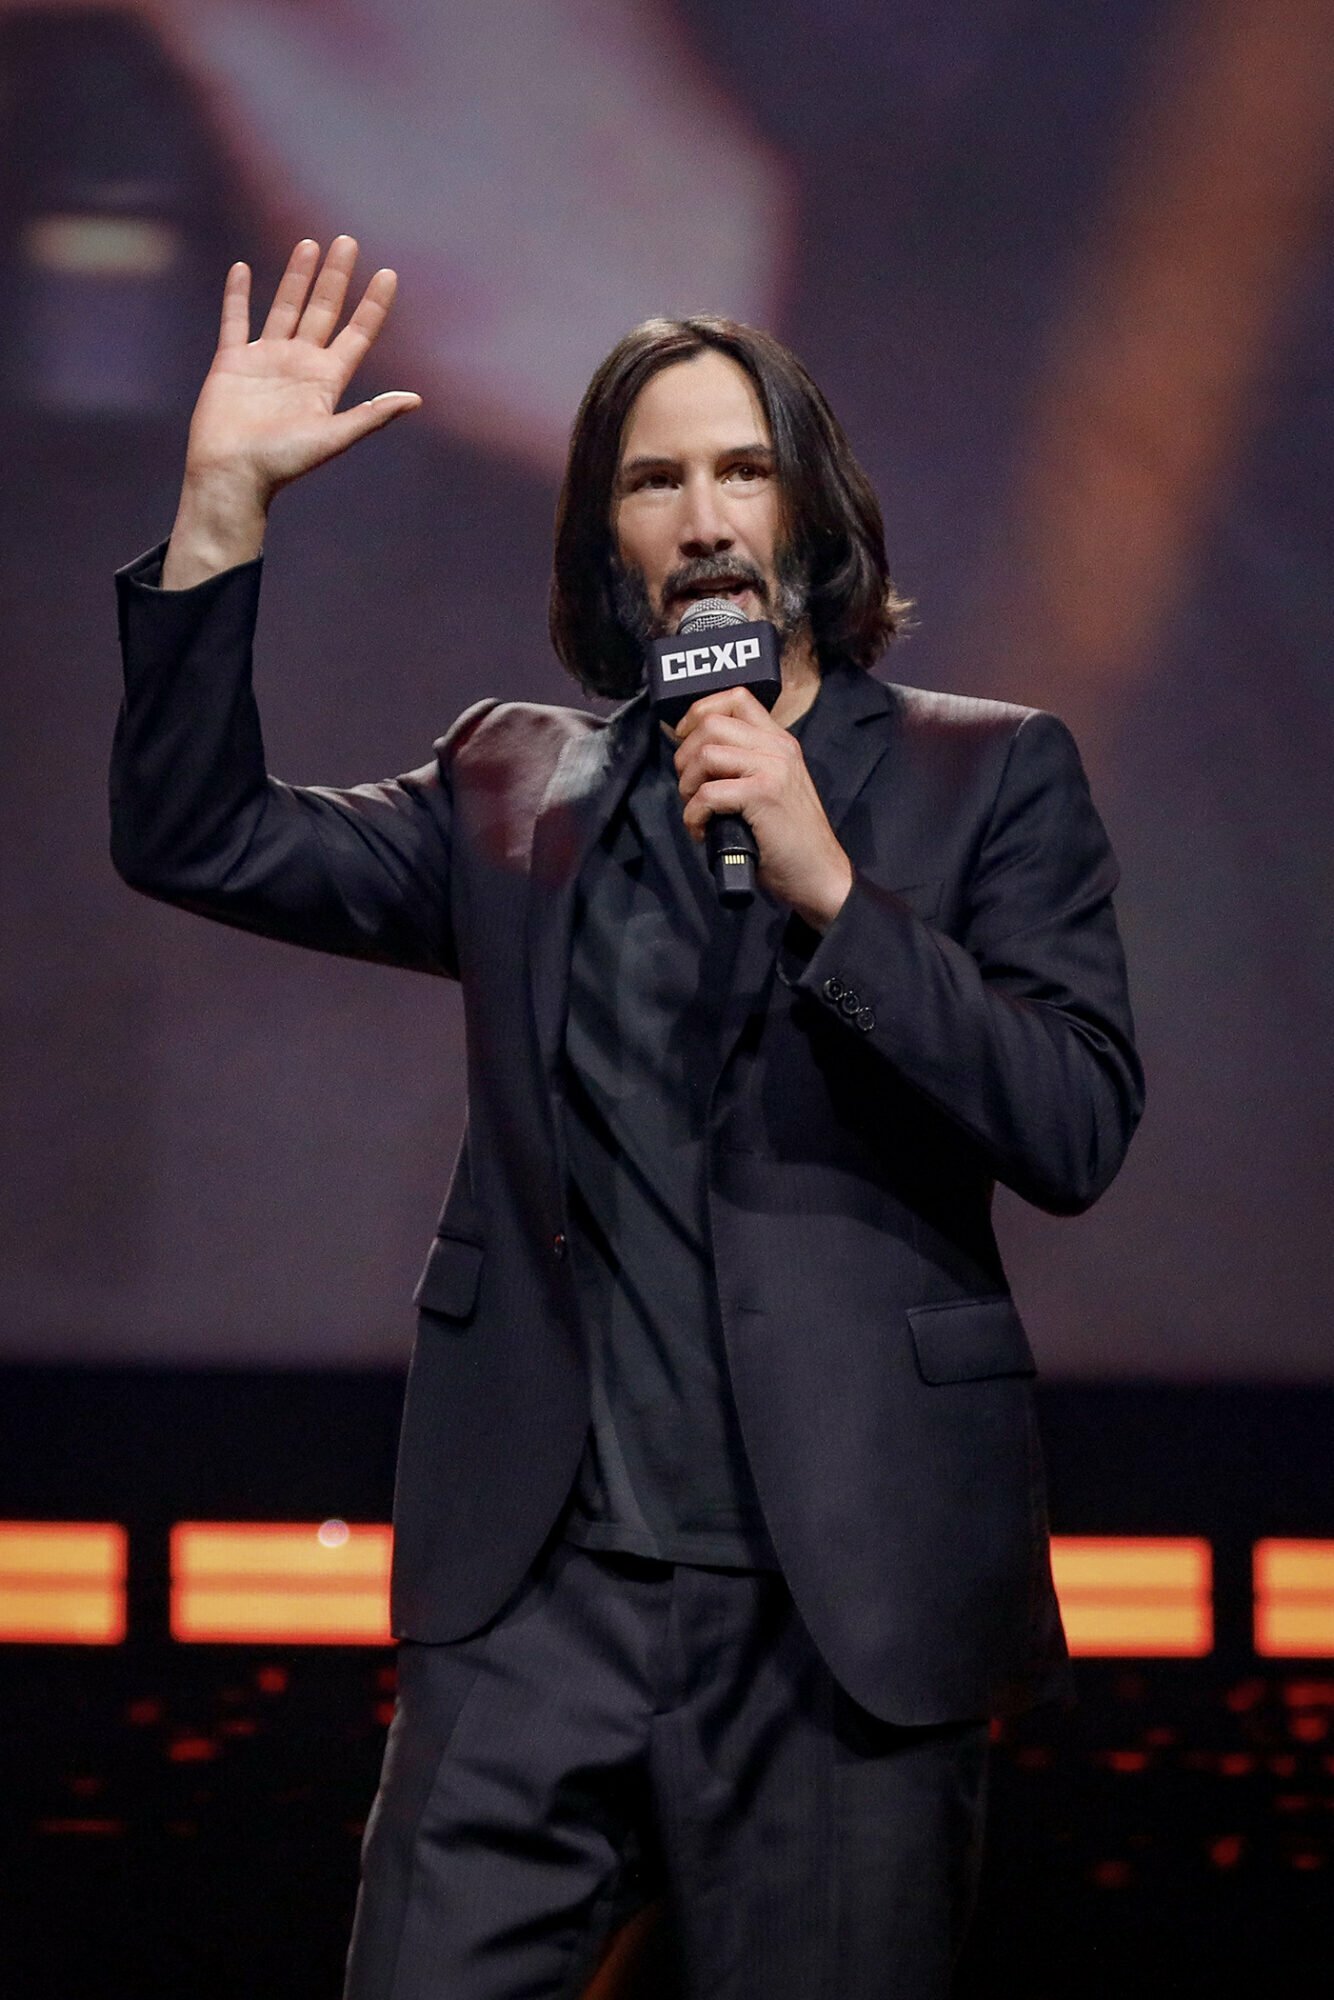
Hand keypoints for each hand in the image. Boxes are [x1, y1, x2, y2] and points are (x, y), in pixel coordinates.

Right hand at [163, 237, 419, 587]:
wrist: (232, 476)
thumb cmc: (283, 463)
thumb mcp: (333, 438)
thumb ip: (371, 416)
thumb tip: (416, 400)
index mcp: (327, 381)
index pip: (357, 334)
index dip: (373, 304)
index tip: (388, 273)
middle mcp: (300, 365)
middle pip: (323, 310)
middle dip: (336, 277)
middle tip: (348, 241)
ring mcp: (266, 361)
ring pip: (285, 308)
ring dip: (297, 277)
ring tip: (309, 244)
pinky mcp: (232, 363)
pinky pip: (236, 321)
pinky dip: (238, 296)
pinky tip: (243, 269)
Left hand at [672, 687, 853, 929]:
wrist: (819, 873)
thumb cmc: (789, 837)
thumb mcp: (772, 786)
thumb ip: (744, 763)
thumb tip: (694, 754)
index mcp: (779, 740)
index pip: (736, 697)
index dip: (699, 712)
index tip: (685, 740)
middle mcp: (777, 746)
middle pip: (711, 723)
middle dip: (685, 755)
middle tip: (689, 787)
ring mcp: (772, 768)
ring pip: (706, 754)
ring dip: (687, 785)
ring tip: (696, 809)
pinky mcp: (763, 794)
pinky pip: (708, 793)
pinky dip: (694, 815)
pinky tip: (702, 831)